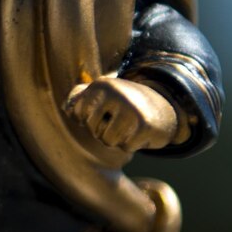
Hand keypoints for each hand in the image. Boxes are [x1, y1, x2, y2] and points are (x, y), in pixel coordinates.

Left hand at [65, 76, 179, 152]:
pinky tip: (141, 132)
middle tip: (120, 120)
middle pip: (93, 129)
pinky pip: (127, 147)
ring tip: (130, 126)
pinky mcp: (145, 126)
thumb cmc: (125, 104)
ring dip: (119, 139)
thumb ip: (79, 98)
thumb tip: (66, 108)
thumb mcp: (103, 94)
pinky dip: (134, 144)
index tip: (104, 112)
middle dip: (105, 131)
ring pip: (108, 141)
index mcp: (101, 84)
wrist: (165, 106)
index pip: (77, 114)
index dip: (90, 119)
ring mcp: (131, 109)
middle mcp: (115, 93)